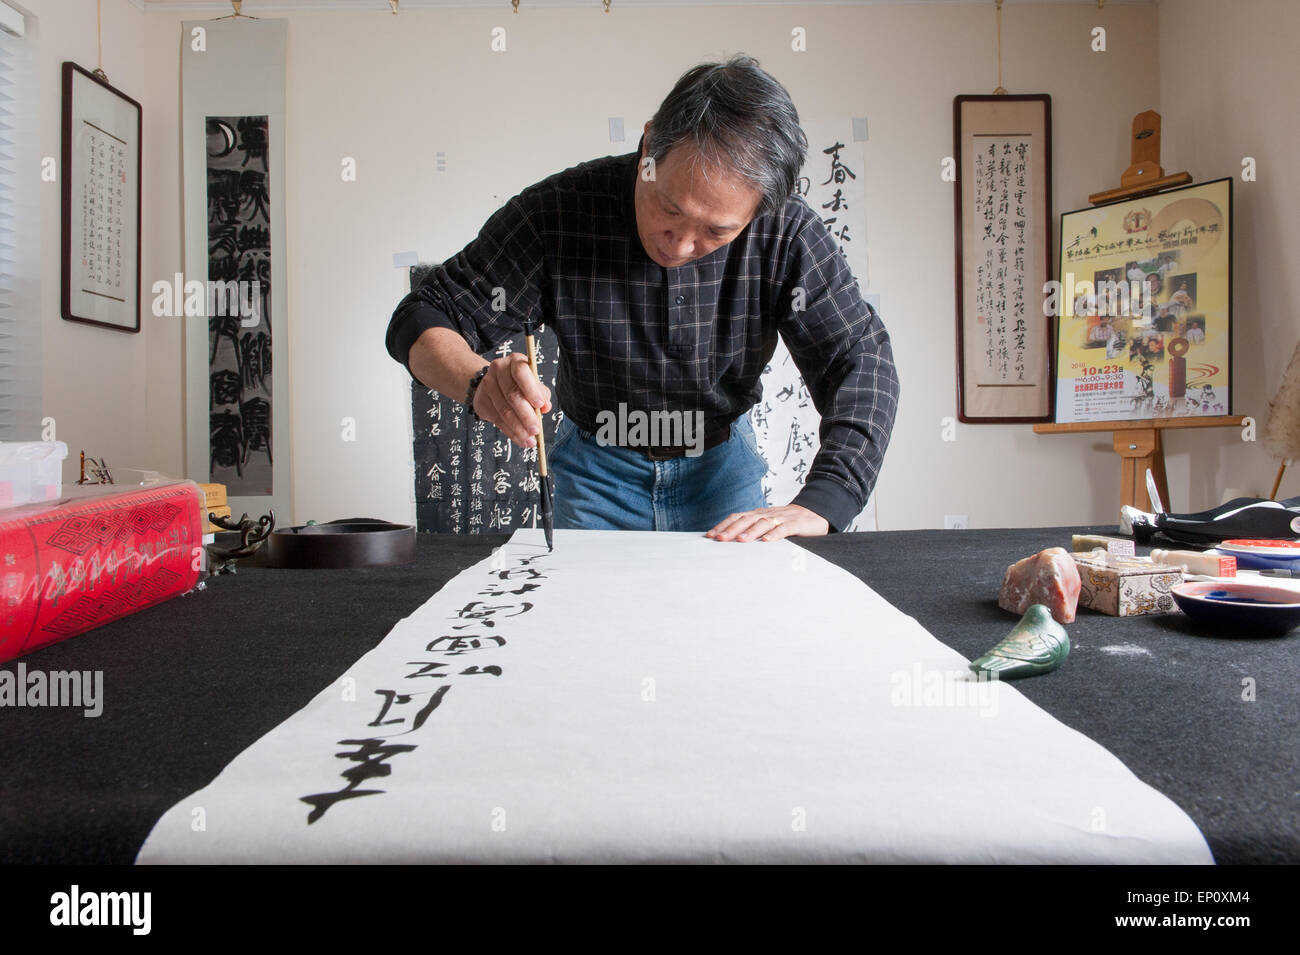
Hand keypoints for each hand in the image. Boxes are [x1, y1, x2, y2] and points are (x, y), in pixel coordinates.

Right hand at [472, 352, 551, 447]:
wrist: (493, 383)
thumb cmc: (519, 383)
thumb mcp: (533, 383)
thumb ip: (542, 393)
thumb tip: (546, 407)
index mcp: (514, 361)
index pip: (521, 373)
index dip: (531, 390)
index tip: (540, 405)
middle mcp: (498, 370)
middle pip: (512, 395)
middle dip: (526, 415)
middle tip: (536, 429)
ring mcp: (487, 385)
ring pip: (504, 411)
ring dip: (519, 428)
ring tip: (530, 439)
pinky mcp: (481, 401)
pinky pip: (498, 420)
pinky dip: (511, 432)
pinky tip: (520, 439)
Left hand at [705, 504, 828, 542]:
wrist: (815, 513)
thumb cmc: (788, 522)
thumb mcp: (768, 524)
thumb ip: (753, 530)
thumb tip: (731, 541)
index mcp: (759, 514)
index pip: (738, 517)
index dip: (724, 525)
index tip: (710, 535)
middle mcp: (768, 514)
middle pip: (747, 519)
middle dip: (732, 529)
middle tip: (719, 539)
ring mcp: (782, 518)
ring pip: (763, 523)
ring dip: (751, 532)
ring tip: (740, 540)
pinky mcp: (797, 523)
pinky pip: (785, 528)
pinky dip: (775, 534)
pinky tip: (767, 541)